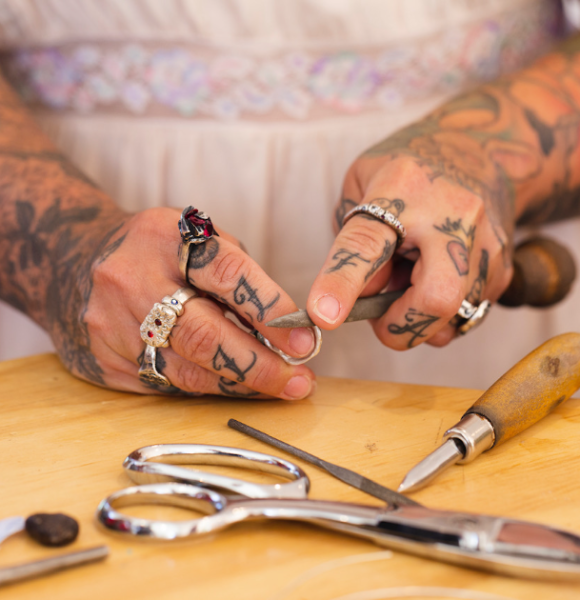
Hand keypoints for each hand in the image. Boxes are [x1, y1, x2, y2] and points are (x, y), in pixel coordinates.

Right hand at [56, 207, 317, 397]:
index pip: (229, 276)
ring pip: (187, 369)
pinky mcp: (106, 360)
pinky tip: (237, 389)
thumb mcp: (195, 239)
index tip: (305, 341)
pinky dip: (210, 389)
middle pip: (205, 334)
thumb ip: (237, 277)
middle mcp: (134, 280)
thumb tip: (287, 329)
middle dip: (260, 364)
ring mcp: (114, 324)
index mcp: (166, 238)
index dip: (272, 311)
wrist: (72, 262)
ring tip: (279, 388)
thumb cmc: (157, 251)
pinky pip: (168, 384)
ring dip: (241, 385)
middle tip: (299, 381)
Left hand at [306, 144, 514, 348]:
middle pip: (436, 299)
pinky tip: (434, 278)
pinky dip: (441, 314)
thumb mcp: (361, 185)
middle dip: (402, 327)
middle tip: (383, 319)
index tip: (323, 316)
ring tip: (411, 278)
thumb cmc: (406, 171)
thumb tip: (359, 300)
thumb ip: (353, 242)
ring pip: (452, 318)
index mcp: (401, 189)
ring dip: (419, 318)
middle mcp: (451, 216)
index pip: (366, 245)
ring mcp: (485, 243)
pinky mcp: (503, 267)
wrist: (481, 149)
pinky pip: (467, 317)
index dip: (341, 284)